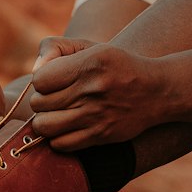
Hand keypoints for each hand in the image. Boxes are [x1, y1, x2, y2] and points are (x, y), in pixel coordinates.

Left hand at [29, 42, 166, 149]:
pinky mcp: (101, 135)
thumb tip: (35, 71)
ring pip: (45, 126)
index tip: (52, 81)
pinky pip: (61, 144)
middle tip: (55, 99)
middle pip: (39, 103)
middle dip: (42, 101)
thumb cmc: (115, 65)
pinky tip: (68, 127)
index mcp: (90, 63)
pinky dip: (58, 138)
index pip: (41, 79)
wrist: (156, 91)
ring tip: (56, 115)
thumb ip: (56, 50)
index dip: (42, 81)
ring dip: (45, 121)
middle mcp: (93, 89)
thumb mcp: (91, 47)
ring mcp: (97, 115)